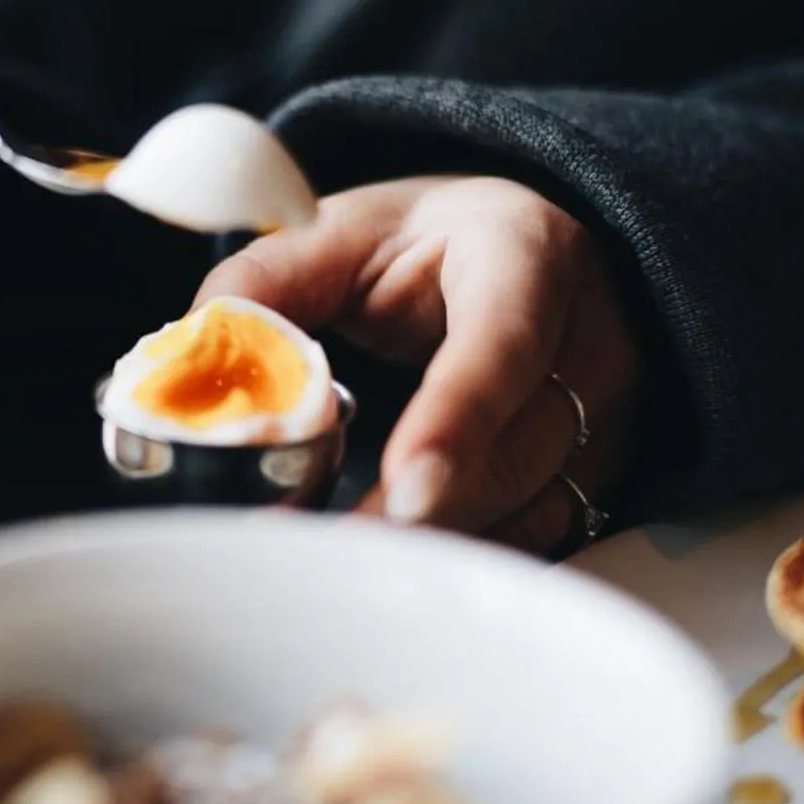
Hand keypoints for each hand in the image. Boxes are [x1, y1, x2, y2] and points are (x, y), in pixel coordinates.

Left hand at [197, 176, 641, 554]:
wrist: (522, 248)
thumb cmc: (424, 244)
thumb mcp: (342, 230)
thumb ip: (266, 283)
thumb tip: (198, 359)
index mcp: (525, 255)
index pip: (501, 345)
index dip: (456, 420)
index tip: (405, 488)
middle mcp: (588, 340)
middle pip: (512, 452)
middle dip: (419, 515)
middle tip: (327, 558)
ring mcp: (605, 416)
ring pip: (525, 509)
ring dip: (434, 547)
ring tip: (342, 567)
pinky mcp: (597, 474)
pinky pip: (533, 537)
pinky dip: (463, 560)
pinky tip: (397, 572)